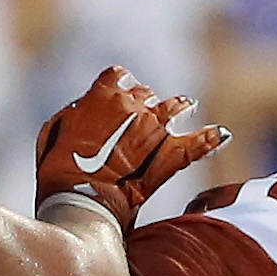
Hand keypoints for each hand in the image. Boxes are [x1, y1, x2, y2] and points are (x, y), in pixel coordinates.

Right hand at [35, 67, 228, 230]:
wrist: (80, 198)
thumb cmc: (57, 170)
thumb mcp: (55, 132)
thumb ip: (77, 115)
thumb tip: (87, 110)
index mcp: (101, 95)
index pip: (116, 77)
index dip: (120, 83)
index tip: (123, 88)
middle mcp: (131, 106)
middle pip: (145, 94)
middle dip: (145, 101)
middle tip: (148, 110)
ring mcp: (154, 130)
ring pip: (173, 109)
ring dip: (180, 106)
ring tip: (188, 105)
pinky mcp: (170, 157)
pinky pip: (196, 145)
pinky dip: (209, 139)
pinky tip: (221, 134)